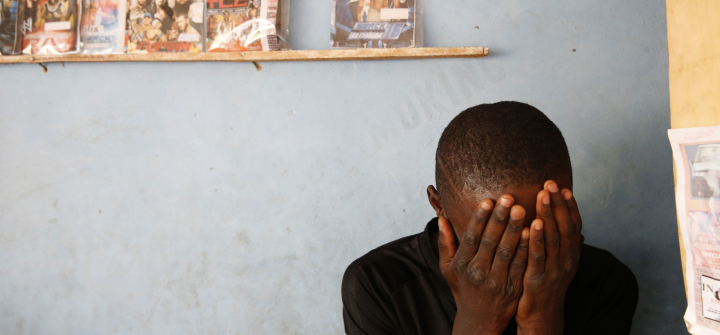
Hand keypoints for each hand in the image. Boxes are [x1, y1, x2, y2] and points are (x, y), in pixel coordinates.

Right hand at [438, 196, 530, 334]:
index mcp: (461, 264)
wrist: (479, 321)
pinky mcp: (512, 289)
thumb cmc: (463, 289)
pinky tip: (531, 232)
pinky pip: (520, 265)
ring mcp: (496, 282)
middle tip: (508, 198)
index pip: (471, 237)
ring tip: (522, 209)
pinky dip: (525, 248)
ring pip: (506, 252)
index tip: (488, 200)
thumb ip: (445, 242)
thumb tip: (441, 218)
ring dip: (514, 229)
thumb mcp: (447, 268)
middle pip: (490, 241)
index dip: (479, 219)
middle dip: (499, 218)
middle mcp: (478, 272)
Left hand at [516, 181, 582, 334]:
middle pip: (564, 227)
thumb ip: (559, 243)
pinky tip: (532, 225)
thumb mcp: (556, 262)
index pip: (573, 225)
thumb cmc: (545, 285)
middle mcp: (566, 260)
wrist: (542, 317)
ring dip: (548, 215)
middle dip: (557, 204)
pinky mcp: (538, 279)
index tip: (563, 188)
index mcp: (571, 255)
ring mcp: (554, 270)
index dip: (569, 206)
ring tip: (542, 196)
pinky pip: (537, 257)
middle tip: (550, 183)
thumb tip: (562, 222)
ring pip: (553, 238)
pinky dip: (536, 240)